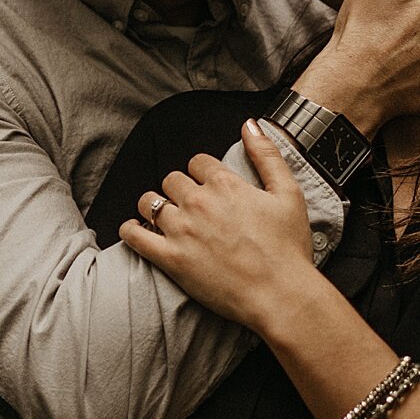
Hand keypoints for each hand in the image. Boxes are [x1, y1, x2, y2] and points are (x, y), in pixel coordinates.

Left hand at [119, 120, 317, 329]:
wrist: (280, 294)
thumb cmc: (288, 248)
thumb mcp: (289, 194)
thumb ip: (268, 155)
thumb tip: (249, 124)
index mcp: (226, 184)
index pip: (198, 162)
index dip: (203, 173)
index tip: (209, 186)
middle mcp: (199, 202)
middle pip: (171, 180)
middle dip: (180, 189)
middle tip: (191, 206)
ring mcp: (181, 230)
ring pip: (149, 202)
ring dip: (154, 206)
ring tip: (164, 217)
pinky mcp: (170, 259)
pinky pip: (135, 235)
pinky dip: (130, 230)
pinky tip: (135, 230)